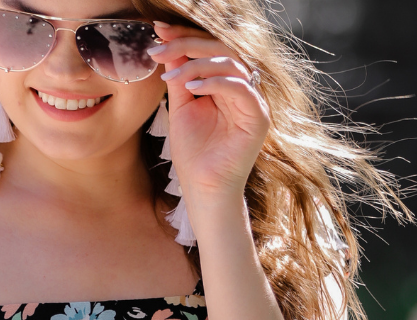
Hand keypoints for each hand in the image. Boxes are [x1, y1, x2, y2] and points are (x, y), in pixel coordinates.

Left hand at [148, 21, 269, 200]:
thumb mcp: (181, 108)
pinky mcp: (258, 117)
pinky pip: (240, 87)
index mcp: (225, 84)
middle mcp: (242, 88)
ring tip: (172, 77)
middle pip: (220, 49)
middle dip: (187, 43)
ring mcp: (253, 101)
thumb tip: (169, 48)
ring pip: (229, 63)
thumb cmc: (193, 155)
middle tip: (160, 45)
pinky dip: (215, 83)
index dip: (184, 38)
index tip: (157, 32)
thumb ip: (180, 78)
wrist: (204, 189)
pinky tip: (192, 89)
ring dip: (197, 65)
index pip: (208, 50)